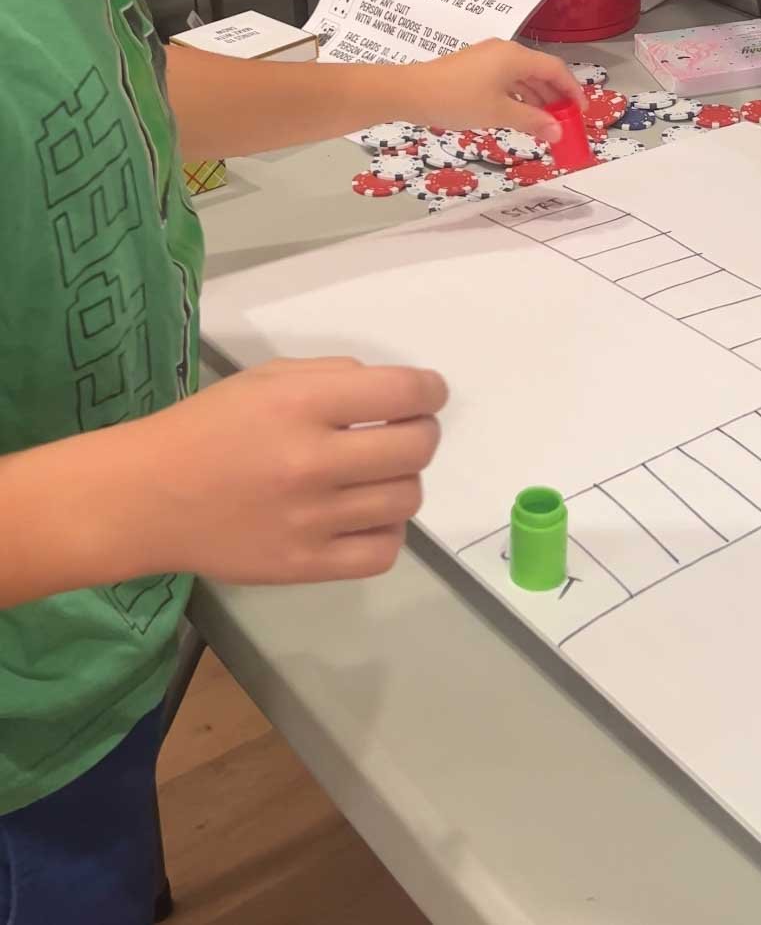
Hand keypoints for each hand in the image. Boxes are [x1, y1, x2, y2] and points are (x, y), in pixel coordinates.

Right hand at [132, 358, 447, 585]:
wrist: (147, 498)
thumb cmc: (209, 427)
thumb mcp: (268, 378)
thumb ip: (335, 377)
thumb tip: (399, 394)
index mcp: (301, 405)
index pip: (403, 394)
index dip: (430, 390)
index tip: (428, 394)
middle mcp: (311, 462)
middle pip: (415, 448)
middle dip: (421, 433)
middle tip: (403, 432)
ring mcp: (310, 520)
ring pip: (406, 499)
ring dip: (403, 480)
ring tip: (376, 474)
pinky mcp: (305, 566)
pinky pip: (383, 551)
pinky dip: (388, 530)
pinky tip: (365, 514)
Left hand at [394, 38, 582, 144]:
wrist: (411, 92)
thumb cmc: (457, 99)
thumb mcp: (499, 113)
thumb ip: (532, 121)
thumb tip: (558, 132)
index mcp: (515, 56)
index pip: (555, 69)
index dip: (573, 90)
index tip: (581, 112)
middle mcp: (505, 52)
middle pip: (540, 72)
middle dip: (555, 97)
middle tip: (565, 123)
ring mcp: (488, 59)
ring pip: (523, 78)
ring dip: (537, 100)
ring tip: (545, 125)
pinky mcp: (475, 68)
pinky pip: (507, 81)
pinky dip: (518, 98)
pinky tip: (520, 116)